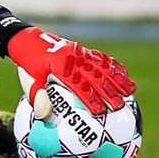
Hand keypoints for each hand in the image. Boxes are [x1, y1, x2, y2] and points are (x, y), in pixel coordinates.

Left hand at [8, 27, 135, 118]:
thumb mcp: (29, 82)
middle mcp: (72, 58)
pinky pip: (101, 58)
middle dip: (108, 92)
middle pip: (94, 76)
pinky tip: (125, 75)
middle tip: (119, 107)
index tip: (100, 113)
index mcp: (59, 67)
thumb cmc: (29, 66)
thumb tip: (43, 115)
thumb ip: (37, 97)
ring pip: (102, 66)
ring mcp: (79, 52)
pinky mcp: (83, 50)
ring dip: (117, 78)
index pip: (78, 86)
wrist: (28, 42)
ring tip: (130, 91)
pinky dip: (114, 66)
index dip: (89, 99)